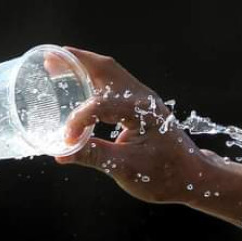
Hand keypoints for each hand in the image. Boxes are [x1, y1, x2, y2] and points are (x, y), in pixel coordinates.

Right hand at [52, 48, 202, 203]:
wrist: (192, 177)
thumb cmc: (165, 175)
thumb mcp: (126, 169)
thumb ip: (94, 157)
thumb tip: (62, 154)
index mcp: (141, 111)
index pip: (100, 105)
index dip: (78, 121)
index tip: (67, 141)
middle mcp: (143, 98)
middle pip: (105, 68)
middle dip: (75, 63)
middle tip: (48, 61)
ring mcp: (144, 99)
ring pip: (110, 72)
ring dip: (84, 66)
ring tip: (58, 65)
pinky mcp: (142, 106)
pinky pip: (115, 83)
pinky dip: (94, 78)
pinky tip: (80, 85)